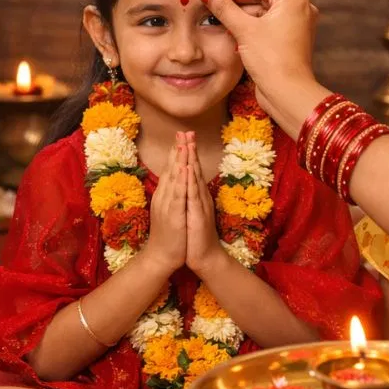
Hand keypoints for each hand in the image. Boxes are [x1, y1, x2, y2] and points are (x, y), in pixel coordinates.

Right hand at [140, 136, 187, 273]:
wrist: (161, 257)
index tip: (181, 136)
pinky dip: (181, 181)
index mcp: (165, 195)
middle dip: (178, 150)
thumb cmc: (168, 235)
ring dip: (179, 160)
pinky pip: (178, 195)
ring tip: (184, 144)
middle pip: (172, 169)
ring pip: (175, 179)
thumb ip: (171, 196)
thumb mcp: (170, 211)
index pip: (171, 169)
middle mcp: (164, 197)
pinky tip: (184, 169)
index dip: (176, 152)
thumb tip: (175, 182)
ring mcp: (168, 205)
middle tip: (183, 132)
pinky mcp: (174, 215)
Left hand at [182, 132, 226, 277]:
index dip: (188, 154)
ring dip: (191, 160)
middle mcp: (200, 197)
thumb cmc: (196, 237)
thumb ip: (191, 199)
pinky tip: (188, 169)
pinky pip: (193, 195)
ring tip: (187, 143)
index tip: (183, 137)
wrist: (205, 257)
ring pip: (195, 179)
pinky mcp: (198, 215)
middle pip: (195, 170)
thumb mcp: (191, 214)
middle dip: (190, 150)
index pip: (191, 171)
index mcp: (196, 196)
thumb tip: (187, 185)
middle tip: (187, 131)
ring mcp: (200, 205)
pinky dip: (190, 180)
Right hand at [199, 0, 330, 135]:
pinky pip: (266, 24)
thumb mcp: (244, 29)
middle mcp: (298, 8)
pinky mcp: (288, 40)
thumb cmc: (272, 60)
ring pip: (262, 10)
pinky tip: (230, 27)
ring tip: (216, 12)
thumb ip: (224, 7)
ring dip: (239, 11)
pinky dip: (249, 24)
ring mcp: (294, 25)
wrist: (288, 93)